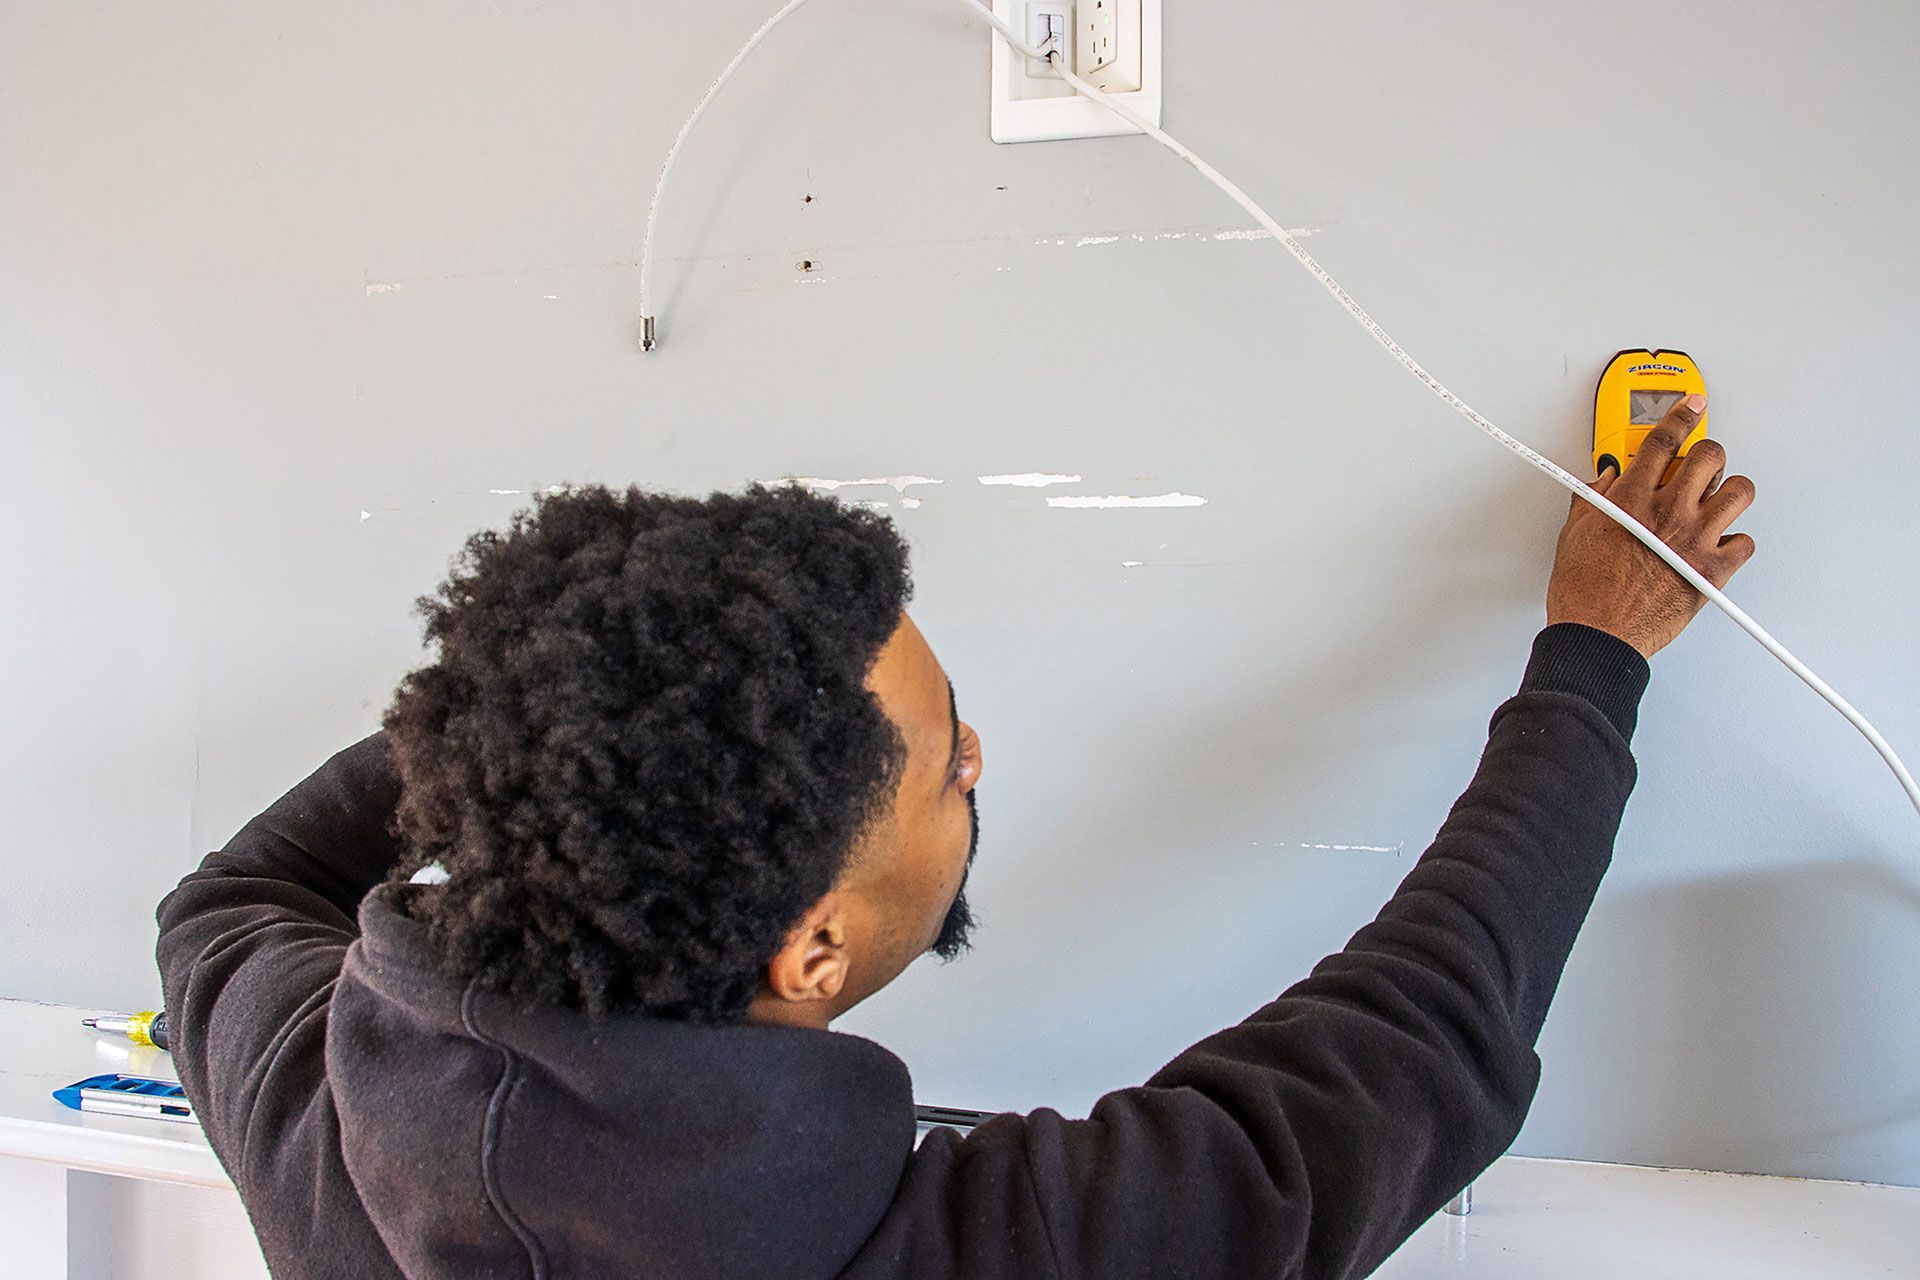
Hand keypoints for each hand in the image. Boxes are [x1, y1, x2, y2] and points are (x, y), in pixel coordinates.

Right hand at [1545, 393, 1755, 657]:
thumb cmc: (1583, 592)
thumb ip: (1593, 499)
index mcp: (1631, 500)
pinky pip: (1745, 541)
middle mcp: (1668, 513)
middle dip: (1706, 454)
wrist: (1598, 635)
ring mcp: (1695, 541)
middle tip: (1699, 464)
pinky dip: (1735, 540)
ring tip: (1716, 499)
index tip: (1692, 404)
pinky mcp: (1712, 571)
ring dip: (1729, 491)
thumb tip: (1605, 481)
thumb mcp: (1574, 535)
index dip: (1681, 415)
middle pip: (1709, 457)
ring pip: (1739, 492)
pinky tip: (1718, 542)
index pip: (1662, 440)